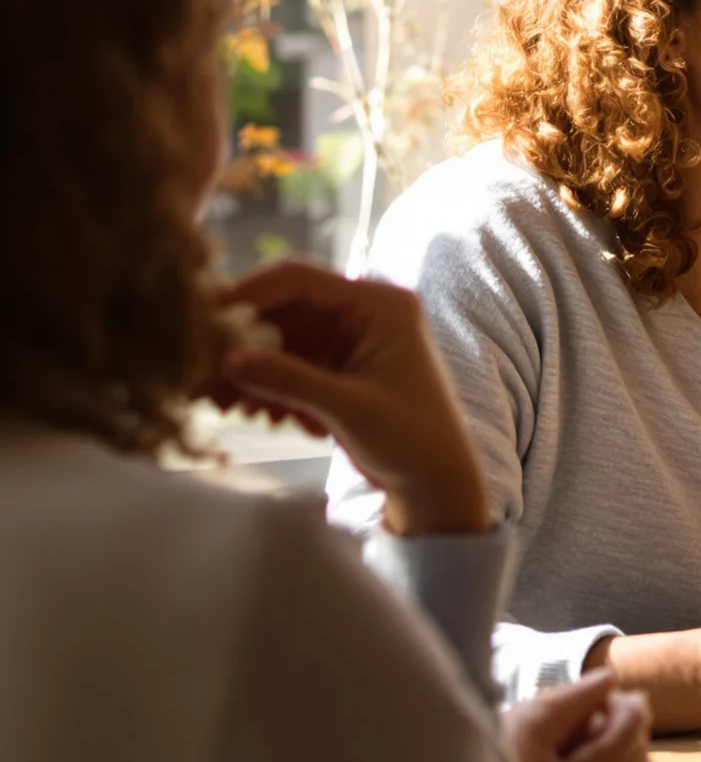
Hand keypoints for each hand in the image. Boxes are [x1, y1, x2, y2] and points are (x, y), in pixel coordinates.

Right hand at [212, 260, 490, 537]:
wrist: (436, 481)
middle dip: (243, 342)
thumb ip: (290, 380)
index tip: (205, 316)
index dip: (249, 292)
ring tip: (225, 405)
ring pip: (279, 340)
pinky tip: (258, 415)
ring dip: (250, 370)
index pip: (301, 280)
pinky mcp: (336, 367)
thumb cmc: (412, 439)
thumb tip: (229, 359)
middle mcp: (364, 312)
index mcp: (380, 304)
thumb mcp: (349, 408)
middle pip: (283, 310)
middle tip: (203, 372)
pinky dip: (268, 386)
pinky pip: (288, 364)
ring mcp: (348, 339)